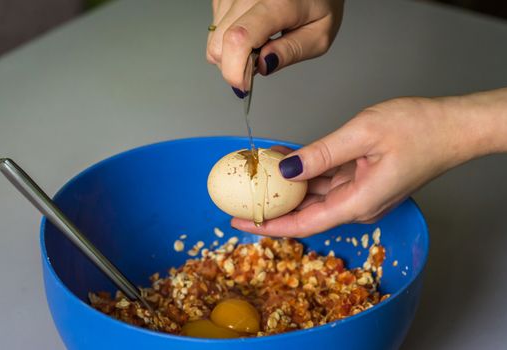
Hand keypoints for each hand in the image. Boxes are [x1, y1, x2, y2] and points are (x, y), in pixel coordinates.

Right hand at [207, 0, 343, 93]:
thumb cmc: (320, 3)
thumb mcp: (319, 35)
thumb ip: (291, 52)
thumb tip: (262, 66)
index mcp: (277, 2)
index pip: (239, 38)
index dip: (235, 70)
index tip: (244, 86)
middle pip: (219, 43)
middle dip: (235, 64)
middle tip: (261, 60)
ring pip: (214, 37)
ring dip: (232, 51)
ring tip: (260, 41)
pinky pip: (215, 26)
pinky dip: (228, 37)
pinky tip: (251, 31)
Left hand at [231, 89, 506, 235]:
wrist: (454, 127)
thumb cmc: (419, 129)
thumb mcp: (363, 134)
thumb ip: (321, 154)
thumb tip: (286, 169)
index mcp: (358, 202)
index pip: (304, 223)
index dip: (270, 226)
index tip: (241, 223)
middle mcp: (358, 205)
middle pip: (306, 213)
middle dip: (273, 207)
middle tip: (241, 198)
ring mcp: (362, 194)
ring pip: (315, 197)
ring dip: (287, 188)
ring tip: (258, 174)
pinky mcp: (365, 182)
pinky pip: (328, 182)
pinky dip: (307, 173)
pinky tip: (288, 160)